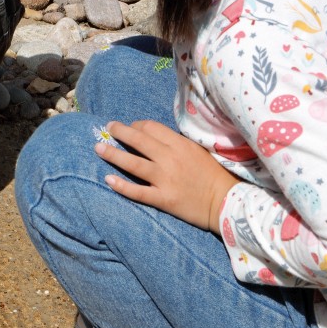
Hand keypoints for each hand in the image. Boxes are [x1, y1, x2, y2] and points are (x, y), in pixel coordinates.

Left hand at [95, 120, 239, 232]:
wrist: (228, 202)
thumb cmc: (215, 175)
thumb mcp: (198, 151)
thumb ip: (177, 144)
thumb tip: (154, 136)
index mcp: (180, 145)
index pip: (151, 128)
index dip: (137, 125)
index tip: (130, 127)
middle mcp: (170, 159)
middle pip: (138, 140)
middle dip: (119, 132)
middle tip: (107, 128)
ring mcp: (165, 179)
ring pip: (133, 163)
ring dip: (112, 155)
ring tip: (98, 148)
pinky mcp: (163, 199)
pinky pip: (138, 191)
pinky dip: (121, 186)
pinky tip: (108, 180)